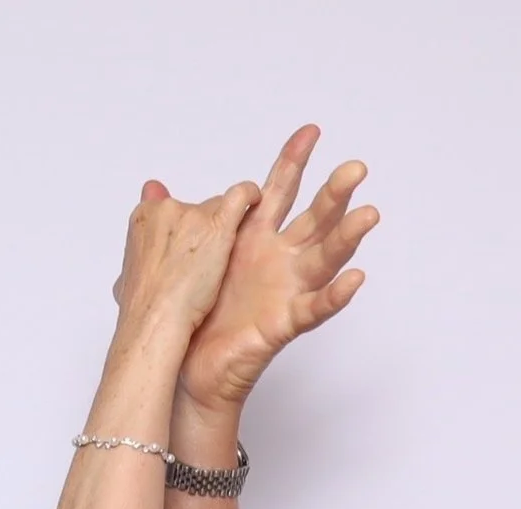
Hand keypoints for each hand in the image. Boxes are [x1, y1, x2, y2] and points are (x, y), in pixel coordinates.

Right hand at [110, 182, 262, 352]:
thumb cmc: (143, 305)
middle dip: (203, 233)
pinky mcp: (218, 227)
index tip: (189, 251)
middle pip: (197, 209)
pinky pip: (240, 196)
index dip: (184, 232)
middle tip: (202, 267)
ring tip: (218, 264)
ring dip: (220, 231)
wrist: (155, 321)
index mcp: (144, 218)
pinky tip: (255, 200)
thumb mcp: (127, 272)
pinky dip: (249, 195)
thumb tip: (143, 236)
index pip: (174, 210)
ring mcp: (193, 216)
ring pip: (217, 209)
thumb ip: (141, 246)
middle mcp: (167, 209)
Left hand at [177, 127, 376, 413]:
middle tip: (355, 166)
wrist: (185, 366)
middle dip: (334, 192)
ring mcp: (285, 291)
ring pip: (323, 258)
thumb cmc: (193, 315)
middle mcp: (278, 260)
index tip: (311, 130)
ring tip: (368, 214)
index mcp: (254, 238)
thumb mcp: (181, 258)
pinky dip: (334, 296)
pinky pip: (313, 309)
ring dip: (347, 237)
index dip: (294, 160)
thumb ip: (176, 220)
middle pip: (313, 217)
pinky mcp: (282, 324)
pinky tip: (355, 278)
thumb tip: (152, 188)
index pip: (279, 189)